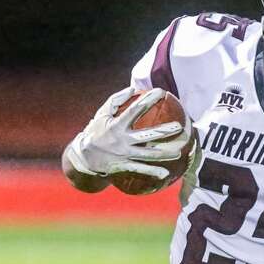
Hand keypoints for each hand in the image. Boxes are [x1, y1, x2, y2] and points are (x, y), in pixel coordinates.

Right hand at [66, 86, 190, 178]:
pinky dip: (152, 172)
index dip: (148, 100)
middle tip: (179, 127)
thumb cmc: (96, 131)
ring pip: (147, 155)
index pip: (135, 110)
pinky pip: (140, 169)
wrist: (83, 157)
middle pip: (146, 135)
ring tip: (178, 152)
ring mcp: (124, 154)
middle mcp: (122, 140)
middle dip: (163, 131)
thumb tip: (133, 89)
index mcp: (116, 125)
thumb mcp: (102, 114)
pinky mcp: (124, 166)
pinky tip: (165, 174)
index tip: (161, 92)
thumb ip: (116, 100)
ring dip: (163, 154)